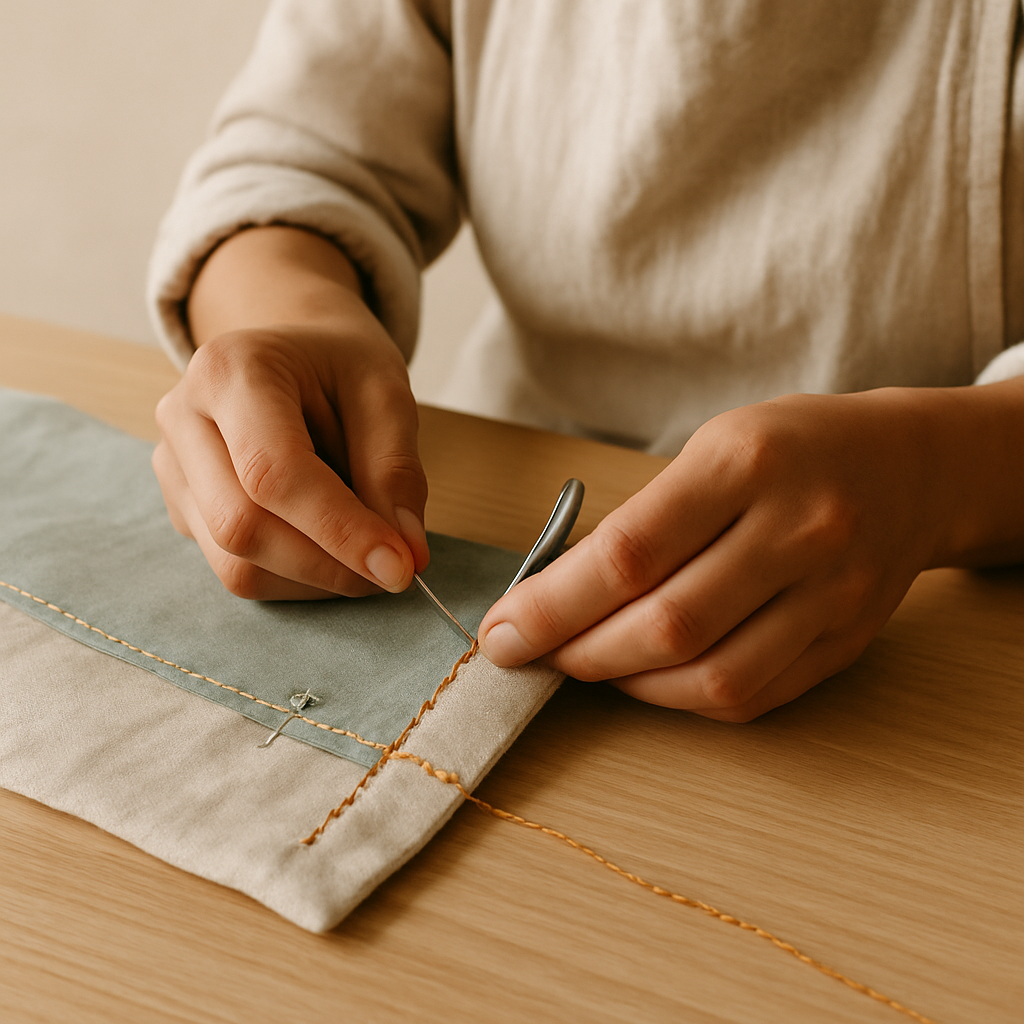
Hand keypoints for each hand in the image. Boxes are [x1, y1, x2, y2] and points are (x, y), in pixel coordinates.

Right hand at [152, 226, 427, 599]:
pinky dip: (298, 576)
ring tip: (365, 547)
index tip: (399, 567)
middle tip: (396, 568)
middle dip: (330, 564)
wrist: (295, 356)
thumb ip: (396, 471)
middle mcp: (183, 418)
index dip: (339, 530)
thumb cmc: (340, 368)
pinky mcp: (181, 508)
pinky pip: (237, 569)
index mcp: (230, 370)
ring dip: (316, 577)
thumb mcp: (386, 394)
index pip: (274, 472)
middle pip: (243, 526)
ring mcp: (173, 468)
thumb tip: (403, 555)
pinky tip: (330, 543)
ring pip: (236, 564)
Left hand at [479, 389, 958, 720]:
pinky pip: (752, 696)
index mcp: (746, 462)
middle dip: (577, 651)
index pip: (630, 553)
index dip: (554, 603)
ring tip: (585, 664)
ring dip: (626, 684)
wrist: (912, 467)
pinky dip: (681, 699)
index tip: (504, 628)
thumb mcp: (712, 448)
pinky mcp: (846, 641)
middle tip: (530, 652)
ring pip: (711, 676)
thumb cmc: (790, 449)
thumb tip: (556, 598)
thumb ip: (643, 522)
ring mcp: (833, 594)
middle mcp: (799, 529)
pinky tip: (646, 678)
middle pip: (668, 624)